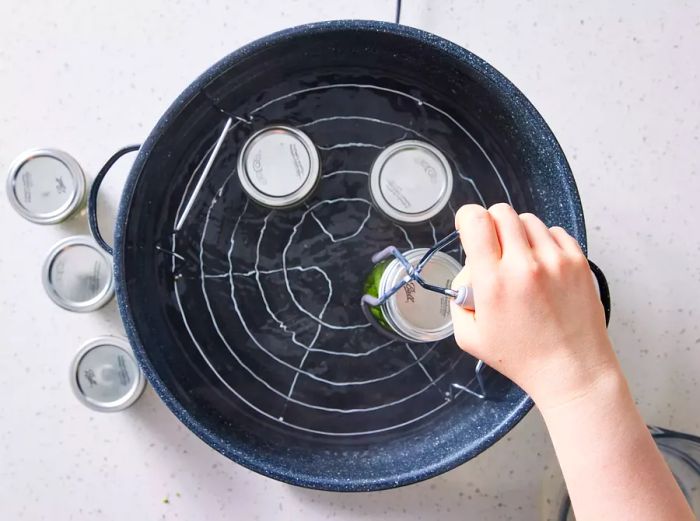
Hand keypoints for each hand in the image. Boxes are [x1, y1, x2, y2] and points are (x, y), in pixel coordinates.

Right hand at [451, 203, 616, 408]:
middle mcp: (525, 265)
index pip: (477, 221)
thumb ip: (459, 299)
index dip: (467, 217)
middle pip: (502, 212)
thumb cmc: (522, 358)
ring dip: (518, 233)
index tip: (467, 226)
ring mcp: (556, 260)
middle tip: (492, 246)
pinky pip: (554, 232)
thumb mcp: (470, 337)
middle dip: (490, 224)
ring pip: (528, 220)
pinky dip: (543, 242)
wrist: (574, 371)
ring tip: (520, 261)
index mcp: (494, 282)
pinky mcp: (579, 262)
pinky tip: (542, 265)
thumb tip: (468, 272)